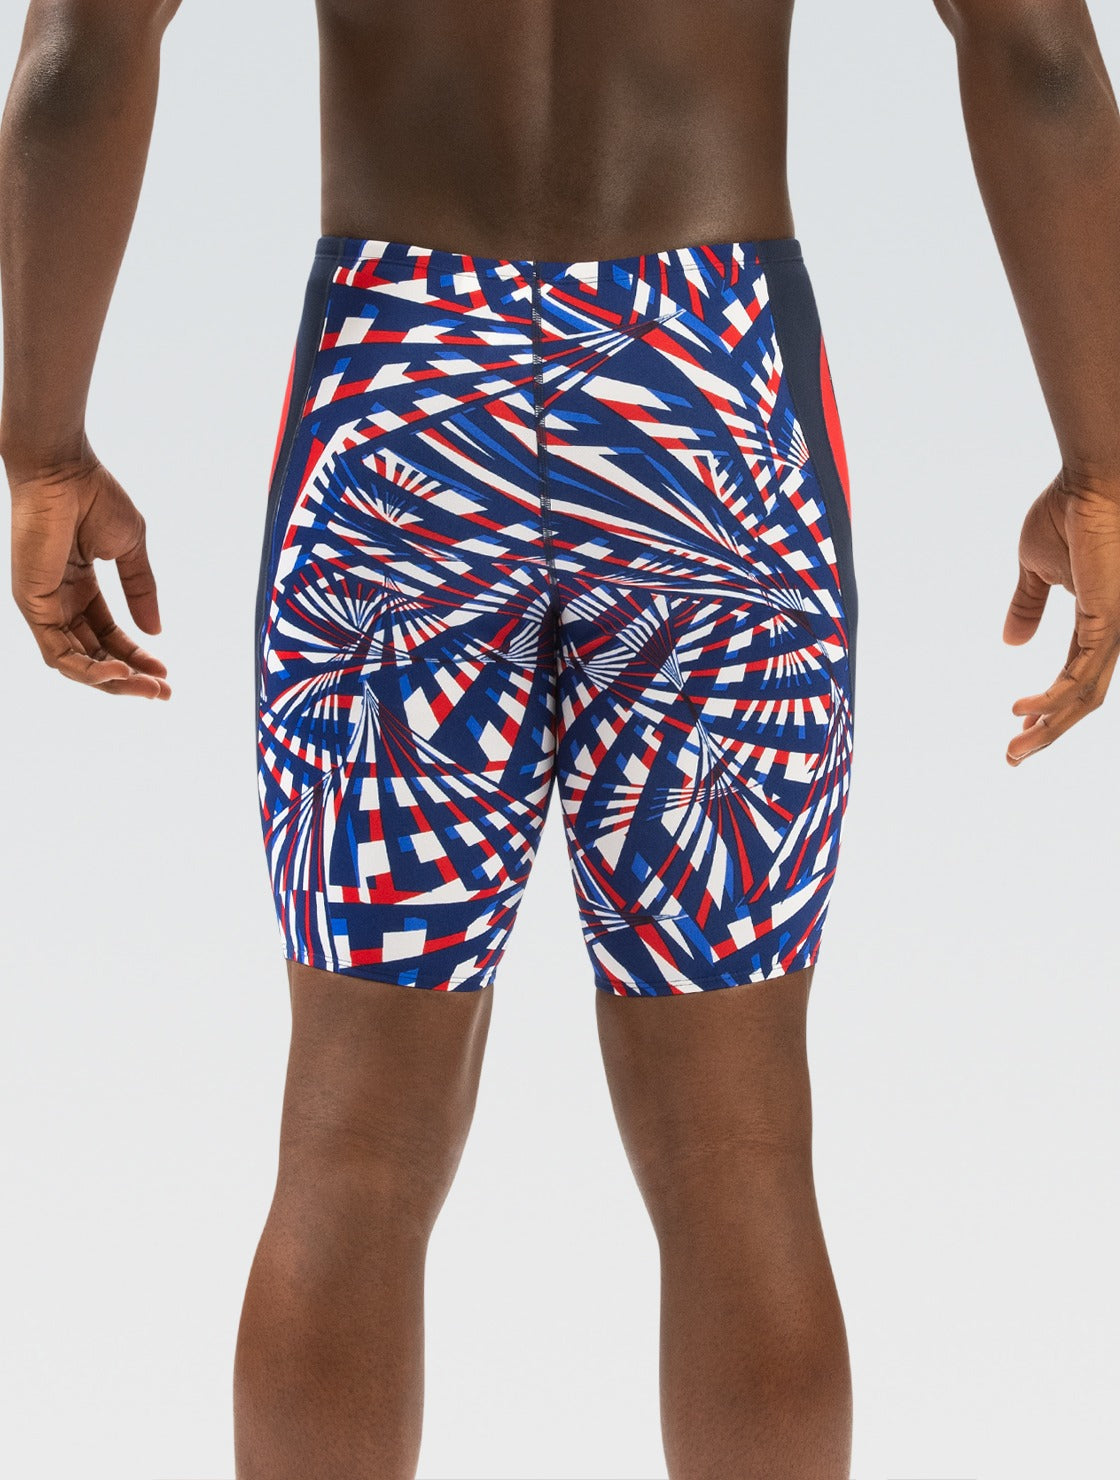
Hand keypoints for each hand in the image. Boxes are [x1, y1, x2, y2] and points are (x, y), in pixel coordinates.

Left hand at [8, 449, 169, 698]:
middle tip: (161, 692)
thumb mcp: (130, 550)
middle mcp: (59, 600)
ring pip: (74, 662)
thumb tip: (156, 631)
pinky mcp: (32, 603)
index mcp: (79, 587)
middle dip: (128, 678)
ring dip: (110, 681)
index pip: (108, 635)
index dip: (137, 657)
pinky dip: (87, 668)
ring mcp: (43, 604)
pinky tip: (117, 671)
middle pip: (92, 655)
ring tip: (145, 687)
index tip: (166, 675)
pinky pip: (58, 651)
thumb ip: (141, 590)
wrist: (63, 470)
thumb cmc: (93, 496)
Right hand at [1003, 471, 1119, 764]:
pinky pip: (1081, 677)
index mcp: (1097, 620)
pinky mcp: (1112, 624)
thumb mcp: (1037, 567)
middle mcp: (1113, 632)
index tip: (1014, 725)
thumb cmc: (1070, 510)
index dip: (1046, 705)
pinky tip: (1022, 712)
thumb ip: (1027, 605)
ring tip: (1014, 749)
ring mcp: (1116, 630)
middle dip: (1048, 731)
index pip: (1072, 676)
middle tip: (1013, 757)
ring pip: (1084, 697)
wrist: (1095, 479)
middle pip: (1082, 697)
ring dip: (1048, 728)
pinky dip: (1051, 701)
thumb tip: (1010, 642)